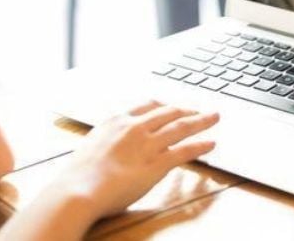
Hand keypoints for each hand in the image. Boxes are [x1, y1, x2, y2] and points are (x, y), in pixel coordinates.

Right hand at [55, 100, 219, 219]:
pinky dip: (200, 145)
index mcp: (116, 120)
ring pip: (181, 127)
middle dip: (186, 110)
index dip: (164, 106)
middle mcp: (135, 127)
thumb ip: (107, 140)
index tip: (172, 106)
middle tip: (199, 110)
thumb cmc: (79, 174)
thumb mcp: (91, 146)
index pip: (147, 106)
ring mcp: (147, 144)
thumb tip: (112, 145)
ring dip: (201, 121)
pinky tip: (210, 143)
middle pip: (168, 112)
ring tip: (214, 117)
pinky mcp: (157, 163)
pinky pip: (184, 150)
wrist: (80, 188)